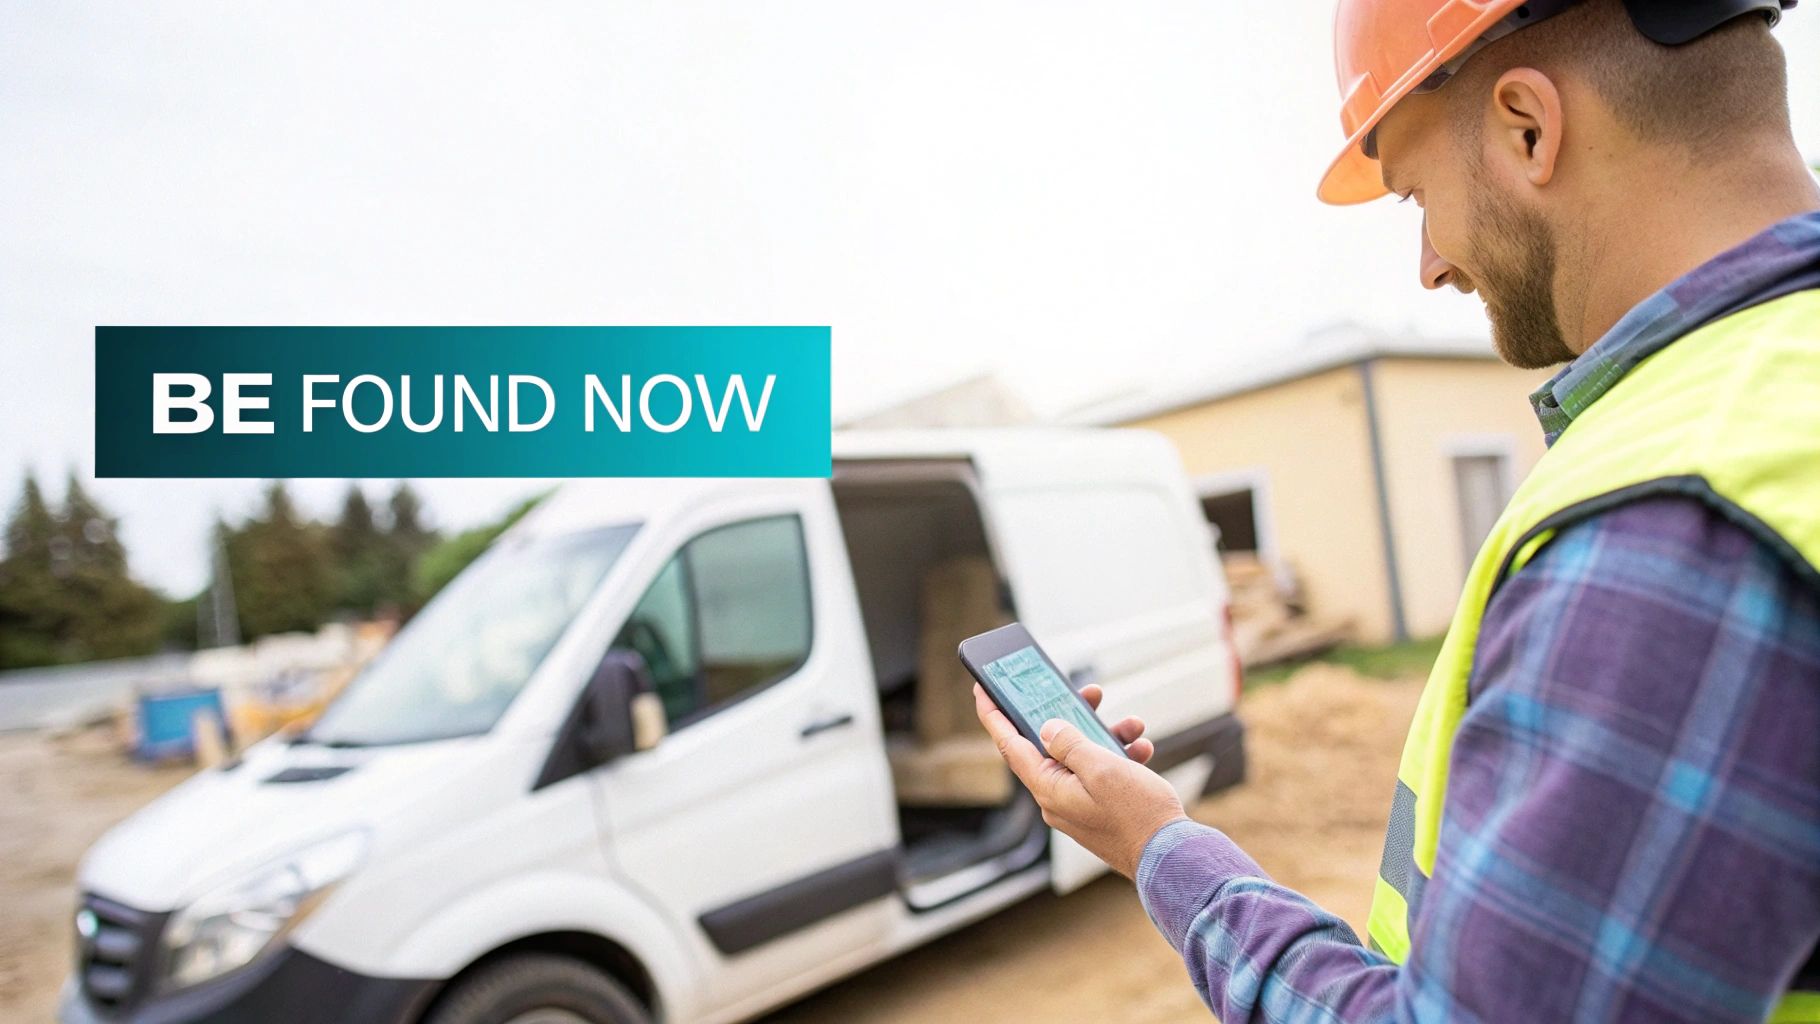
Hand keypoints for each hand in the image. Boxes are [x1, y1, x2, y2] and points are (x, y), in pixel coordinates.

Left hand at [974, 683, 1187, 878]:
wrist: (1171, 858)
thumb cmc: (1137, 815)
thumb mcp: (1100, 768)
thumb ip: (1069, 744)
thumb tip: (1046, 729)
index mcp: (1048, 789)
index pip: (1010, 745)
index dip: (995, 714)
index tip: (982, 690)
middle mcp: (1057, 799)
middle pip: (1051, 746)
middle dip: (1071, 715)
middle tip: (1086, 693)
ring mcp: (1078, 806)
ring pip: (1083, 757)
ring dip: (1107, 736)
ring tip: (1132, 726)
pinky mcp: (1098, 810)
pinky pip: (1101, 775)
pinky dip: (1119, 758)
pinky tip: (1142, 748)